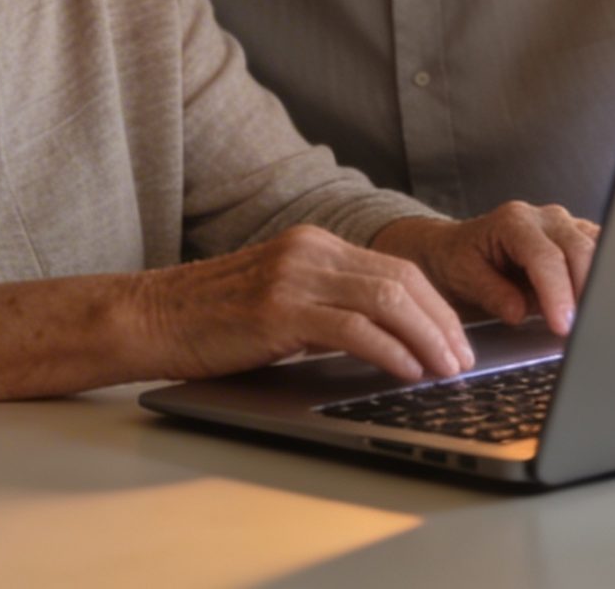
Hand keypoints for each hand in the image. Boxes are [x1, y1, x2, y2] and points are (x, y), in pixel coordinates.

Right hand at [136, 224, 472, 383]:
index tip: (457, 340)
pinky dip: (389, 350)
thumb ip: (327, 305)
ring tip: (445, 370)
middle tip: (463, 360)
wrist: (151, 316)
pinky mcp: (278, 309)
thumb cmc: (213, 319)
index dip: (436, 306)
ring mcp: (294, 276)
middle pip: (402, 280)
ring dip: (426, 338)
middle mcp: (310, 251)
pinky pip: (352, 328)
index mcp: (315, 244)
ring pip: (386, 299)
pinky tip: (407, 371)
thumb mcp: (280, 299)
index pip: (397, 269)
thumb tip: (386, 340)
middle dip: (442, 323)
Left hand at [373, 202, 597, 337]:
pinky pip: (601, 252)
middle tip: (586, 330)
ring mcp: (566, 225)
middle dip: (587, 292)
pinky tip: (602, 303)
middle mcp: (545, 217)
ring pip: (598, 248)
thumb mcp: (465, 278)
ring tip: (595, 320)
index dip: (558, 293)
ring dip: (600, 284)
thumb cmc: (460, 261)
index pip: (545, 258)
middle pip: (581, 249)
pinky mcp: (579, 238)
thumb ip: (493, 294)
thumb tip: (519, 312)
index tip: (564, 326)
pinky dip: (605, 276)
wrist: (458, 248)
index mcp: (514, 222)